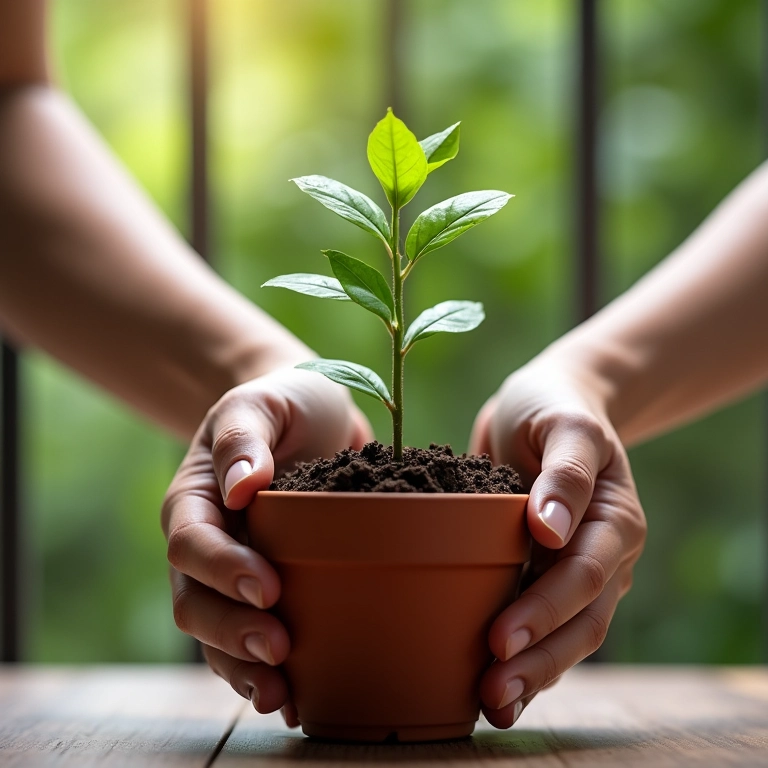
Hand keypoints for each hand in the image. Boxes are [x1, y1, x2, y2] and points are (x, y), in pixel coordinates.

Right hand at [161, 367, 370, 724]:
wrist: (312, 420)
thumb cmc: (285, 405)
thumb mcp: (263, 402)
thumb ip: (246, 436)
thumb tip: (240, 486)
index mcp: (196, 498)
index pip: (192, 543)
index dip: (222, 569)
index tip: (269, 586)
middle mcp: (207, 543)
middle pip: (194, 601)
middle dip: (231, 630)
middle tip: (279, 647)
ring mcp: (231, 572)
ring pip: (215, 634)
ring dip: (242, 666)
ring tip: (281, 694)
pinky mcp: (263, 590)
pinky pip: (249, 638)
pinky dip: (262, 669)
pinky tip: (293, 696)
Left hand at [470, 356, 646, 727]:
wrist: (549, 406)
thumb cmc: (554, 409)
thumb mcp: (564, 425)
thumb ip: (564, 472)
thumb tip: (550, 528)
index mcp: (613, 520)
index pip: (582, 575)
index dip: (543, 609)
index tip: (498, 636)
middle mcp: (605, 555)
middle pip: (581, 621)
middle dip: (538, 660)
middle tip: (492, 691)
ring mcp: (580, 572)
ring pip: (569, 637)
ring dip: (534, 673)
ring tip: (492, 705)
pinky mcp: (550, 576)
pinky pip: (547, 626)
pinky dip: (527, 658)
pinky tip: (497, 688)